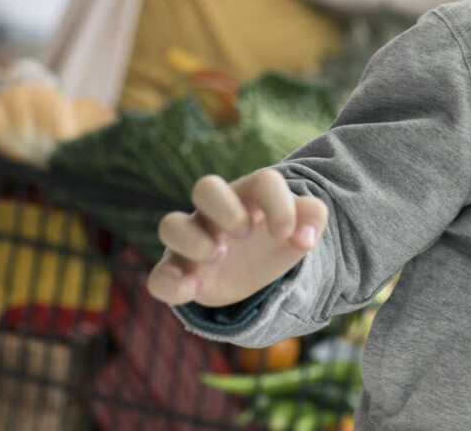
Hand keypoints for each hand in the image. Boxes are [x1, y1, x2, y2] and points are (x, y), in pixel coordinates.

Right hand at [148, 170, 328, 307]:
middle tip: (245, 233)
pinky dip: (170, 282)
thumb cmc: (271, 238)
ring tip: (218, 256)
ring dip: (193, 240)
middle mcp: (216, 212)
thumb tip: (305, 237)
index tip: (286, 233)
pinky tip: (193, 289)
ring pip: (170, 225)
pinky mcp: (178, 271)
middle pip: (205, 186)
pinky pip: (158, 275)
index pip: (263, 181)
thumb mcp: (298, 228)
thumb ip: (312, 219)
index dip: (278, 203)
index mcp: (251, 195)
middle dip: (226, 208)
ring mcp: (192, 240)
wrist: (250, 268)